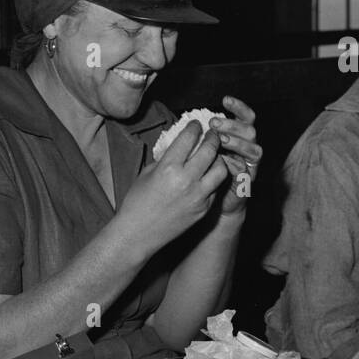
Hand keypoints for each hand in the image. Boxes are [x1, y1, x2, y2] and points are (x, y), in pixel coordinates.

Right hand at [115, 120, 227, 256]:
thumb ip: (166, 158)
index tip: (196, 124)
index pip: (188, 138)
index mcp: (168, 168)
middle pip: (209, 150)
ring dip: (218, 159)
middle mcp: (186, 180)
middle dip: (212, 138)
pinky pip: (215, 188)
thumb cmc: (137, 202)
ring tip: (214, 156)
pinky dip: (214, 179)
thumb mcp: (147, 173)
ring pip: (221, 170)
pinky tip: (208, 176)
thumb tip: (180, 146)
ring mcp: (198, 196)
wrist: (138, 234)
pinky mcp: (204, 209)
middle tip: (212, 134)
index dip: (194, 127)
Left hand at [209, 96, 261, 215]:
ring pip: (255, 149)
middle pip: (250, 130)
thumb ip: (200, 139)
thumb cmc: (202, 175)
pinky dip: (239, 166)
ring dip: (238, 143)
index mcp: (237, 139)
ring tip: (222, 140)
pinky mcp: (247, 183)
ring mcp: (249, 166)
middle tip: (214, 123)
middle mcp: (246, 150)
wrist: (211, 205)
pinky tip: (226, 162)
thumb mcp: (200, 153)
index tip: (225, 99)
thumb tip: (188, 124)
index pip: (244, 118)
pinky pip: (248, 172)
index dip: (238, 107)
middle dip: (233, 125)